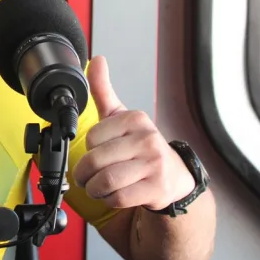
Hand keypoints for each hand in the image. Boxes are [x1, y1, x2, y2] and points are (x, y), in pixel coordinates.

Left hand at [73, 56, 194, 211]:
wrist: (174, 176)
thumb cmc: (141, 145)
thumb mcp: (122, 116)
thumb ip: (103, 90)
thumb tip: (96, 60)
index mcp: (136, 119)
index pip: (94, 136)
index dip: (88, 148)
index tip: (94, 152)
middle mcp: (148, 140)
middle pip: (97, 161)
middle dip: (85, 173)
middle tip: (86, 176)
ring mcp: (154, 165)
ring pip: (106, 181)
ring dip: (95, 188)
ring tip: (97, 186)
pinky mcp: (156, 189)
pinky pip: (119, 198)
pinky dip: (109, 199)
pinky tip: (113, 194)